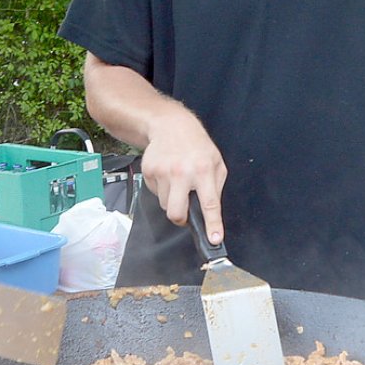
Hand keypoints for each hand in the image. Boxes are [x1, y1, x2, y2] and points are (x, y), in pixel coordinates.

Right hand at [139, 109, 227, 242]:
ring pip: (165, 205)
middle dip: (180, 219)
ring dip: (172, 200)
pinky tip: (167, 174)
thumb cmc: (197, 145)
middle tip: (184, 213)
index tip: (214, 240)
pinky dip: (162, 189)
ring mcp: (163, 172)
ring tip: (177, 182)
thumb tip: (212, 214)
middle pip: (176, 213)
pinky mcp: (148, 172)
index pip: (210, 203)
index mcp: (204, 170)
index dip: (212, 224)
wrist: (170, 125)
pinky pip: (155, 193)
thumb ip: (216, 187)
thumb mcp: (216, 162)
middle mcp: (182, 172)